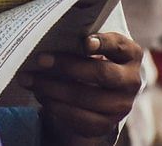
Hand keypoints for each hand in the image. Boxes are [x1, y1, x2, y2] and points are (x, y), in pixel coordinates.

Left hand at [19, 32, 143, 144]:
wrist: (101, 94)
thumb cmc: (93, 60)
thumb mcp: (94, 47)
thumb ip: (81, 42)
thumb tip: (49, 38)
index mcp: (131, 54)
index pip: (119, 46)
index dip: (104, 43)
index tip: (85, 42)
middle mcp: (131, 81)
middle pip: (101, 73)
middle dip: (68, 66)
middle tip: (40, 60)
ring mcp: (121, 105)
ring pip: (85, 97)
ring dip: (53, 88)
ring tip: (31, 79)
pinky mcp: (105, 124)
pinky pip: (79, 118)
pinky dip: (56, 106)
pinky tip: (41, 95)